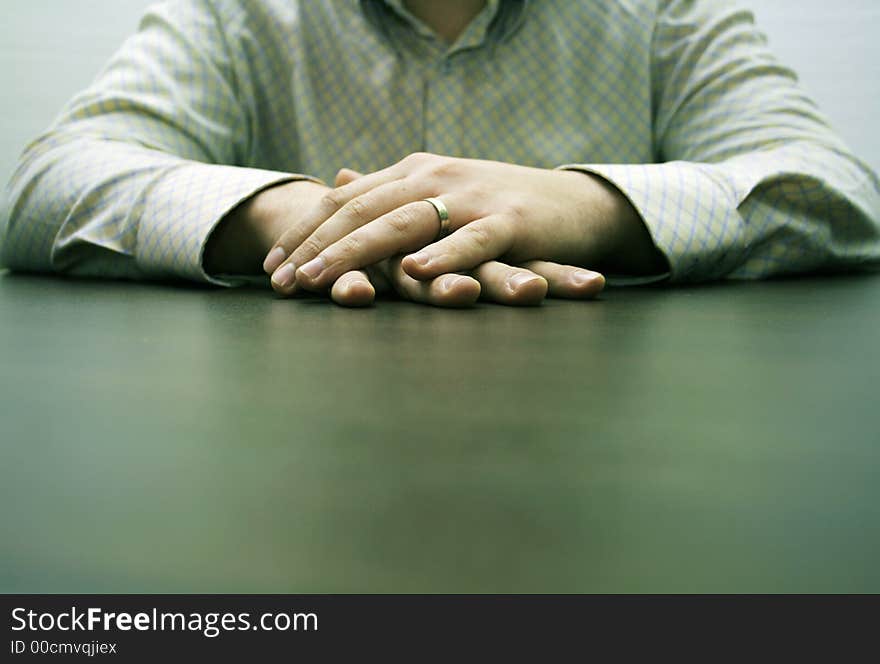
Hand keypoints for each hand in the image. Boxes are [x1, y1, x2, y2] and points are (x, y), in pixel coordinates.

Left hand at [264, 153, 662, 295]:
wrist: (576, 205)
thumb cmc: (500, 208)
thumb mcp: (438, 192)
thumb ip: (387, 190)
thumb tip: (337, 179)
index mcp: (414, 172)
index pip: (347, 201)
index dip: (305, 233)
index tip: (271, 268)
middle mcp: (436, 177)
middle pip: (363, 211)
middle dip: (316, 248)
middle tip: (282, 283)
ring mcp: (472, 197)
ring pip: (404, 222)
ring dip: (357, 252)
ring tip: (321, 281)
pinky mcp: (512, 221)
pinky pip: (472, 239)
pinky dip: (442, 254)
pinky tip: (413, 271)